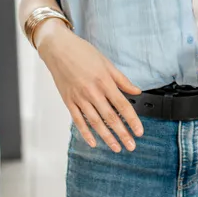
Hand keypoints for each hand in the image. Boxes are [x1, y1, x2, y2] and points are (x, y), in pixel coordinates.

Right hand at [37, 27, 143, 151]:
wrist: (58, 48)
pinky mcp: (68, 101)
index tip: (139, 132)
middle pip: (110, 117)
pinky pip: (78, 120)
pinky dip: (86, 133)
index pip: (122, 105)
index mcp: (104, 81)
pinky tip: (93, 143)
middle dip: (122, 134)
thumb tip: (136, 92)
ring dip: (107, 137)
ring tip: (116, 148)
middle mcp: (92, 91)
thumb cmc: (83, 52)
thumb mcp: (106, 63)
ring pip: (95, 122)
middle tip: (131, 146)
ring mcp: (79, 97)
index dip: (132, 120)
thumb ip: (121, 80)